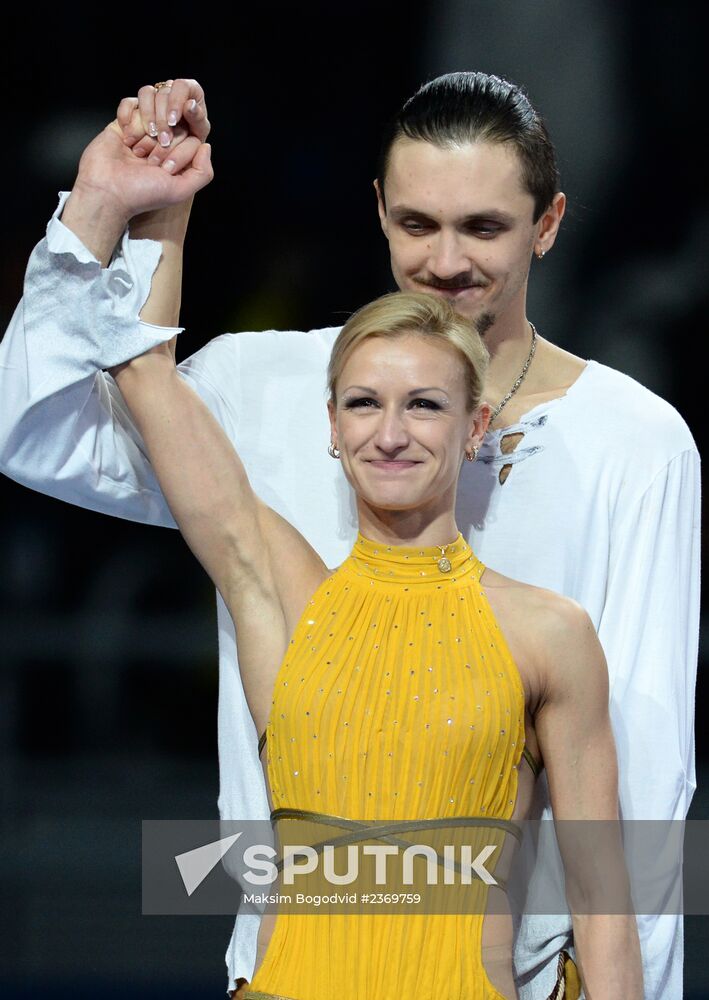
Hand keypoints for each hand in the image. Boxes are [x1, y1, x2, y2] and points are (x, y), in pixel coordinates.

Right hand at [72, 115, 211, 222]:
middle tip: (148, 161)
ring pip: (156, 109)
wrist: (106, 191)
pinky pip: (132, 102)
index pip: (192, 139)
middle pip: (175, 123)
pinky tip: (125, 137)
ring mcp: (143, 130)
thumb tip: (206, 146)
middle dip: (161, 144)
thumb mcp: (180, 191)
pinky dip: (129, 118)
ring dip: (145, 130)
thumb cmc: (141, 193)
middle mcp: (162, 142)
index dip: (179, 152)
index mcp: (177, 158)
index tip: (164, 169)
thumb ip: (203, 172)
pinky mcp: (123, 122)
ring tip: (135, 150)